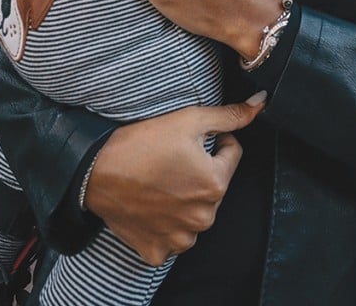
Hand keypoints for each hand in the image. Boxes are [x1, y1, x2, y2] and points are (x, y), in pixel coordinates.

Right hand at [85, 97, 264, 264]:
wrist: (94, 171)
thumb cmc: (142, 142)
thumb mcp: (190, 119)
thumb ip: (230, 116)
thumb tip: (260, 105)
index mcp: (215, 184)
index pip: (232, 153)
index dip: (214, 141)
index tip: (189, 140)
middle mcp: (203, 217)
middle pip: (214, 184)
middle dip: (200, 170)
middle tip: (171, 159)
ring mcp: (180, 238)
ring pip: (195, 211)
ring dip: (185, 198)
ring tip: (160, 180)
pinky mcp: (158, 250)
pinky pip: (173, 236)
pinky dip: (165, 222)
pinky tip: (151, 204)